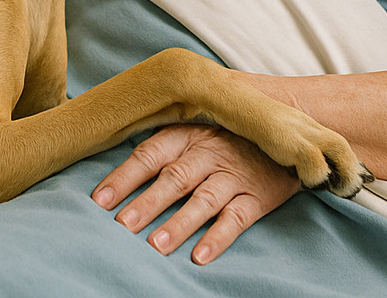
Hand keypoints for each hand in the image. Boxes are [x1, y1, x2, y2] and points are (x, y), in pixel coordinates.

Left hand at [92, 123, 301, 264]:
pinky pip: (237, 218)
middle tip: (123, 225)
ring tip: (156, 245)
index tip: (100, 200)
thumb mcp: (194, 129)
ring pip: (203, 200)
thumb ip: (162, 148)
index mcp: (187, 135)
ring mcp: (234, 175)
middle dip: (148, 202)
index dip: (124, 177)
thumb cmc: (226, 136)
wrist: (286, 134)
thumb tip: (114, 176)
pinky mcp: (257, 196)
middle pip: (174, 178)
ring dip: (179, 223)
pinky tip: (200, 256)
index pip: (150, 154)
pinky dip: (218, 237)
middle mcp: (209, 153)